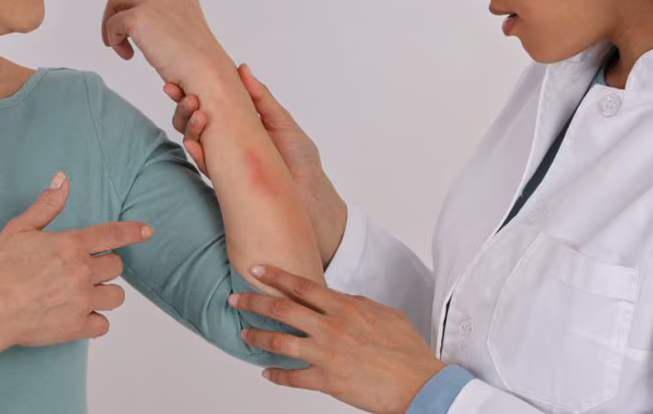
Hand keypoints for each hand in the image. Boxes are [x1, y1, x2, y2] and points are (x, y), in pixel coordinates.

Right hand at [0, 172, 152, 348]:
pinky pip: (103, 324)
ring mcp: (82, 300)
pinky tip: (79, 315)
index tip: (147, 231)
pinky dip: (94, 321)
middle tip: (83, 271)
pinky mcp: (76, 327)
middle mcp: (82, 272)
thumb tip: (63, 179)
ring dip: (105, 293)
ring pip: (116, 296)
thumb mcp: (19, 229)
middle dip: (104, 266)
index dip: (133, 232)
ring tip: (85, 293)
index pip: (113, 234)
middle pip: (116, 266)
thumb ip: (46, 205)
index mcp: (71, 245)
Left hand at [100, 0, 233, 91]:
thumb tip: (150, 30)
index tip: (137, 31)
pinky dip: (114, 40)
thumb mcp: (185, 33)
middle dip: (119, 13)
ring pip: (116, 2)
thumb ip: (168, 23)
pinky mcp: (138, 17)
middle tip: (119, 38)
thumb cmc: (200, 63)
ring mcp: (152, 2)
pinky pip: (112, 24)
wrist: (206, 72)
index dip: (137, 10)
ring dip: (112, 24)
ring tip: (118, 45)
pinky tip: (128, 55)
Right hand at [164, 64, 347, 265]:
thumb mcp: (281, 122)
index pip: (210, 105)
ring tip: (196, 111)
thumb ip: (260, 98)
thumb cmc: (301, 161)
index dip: (193, 92)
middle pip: (195, 121)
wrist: (310, 199)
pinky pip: (205, 165)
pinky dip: (197, 152)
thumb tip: (241, 68)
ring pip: (195, 141)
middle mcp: (227, 143)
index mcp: (239, 125)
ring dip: (189, 125)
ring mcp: (224, 162)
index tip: (180, 80)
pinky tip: (193, 142)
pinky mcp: (225, 182)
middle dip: (183, 106)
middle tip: (180, 92)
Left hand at [229, 265, 445, 413]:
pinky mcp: (327, 380)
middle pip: (282, 309)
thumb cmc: (407, 350)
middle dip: (253, 302)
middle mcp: (331, 327)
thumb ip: (359, 304)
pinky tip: (267, 372)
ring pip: (279, 342)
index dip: (275, 276)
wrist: (418, 383)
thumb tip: (341, 299)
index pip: (302, 286)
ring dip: (257, 337)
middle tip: (234, 299)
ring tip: (243, 333)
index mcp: (345, 307)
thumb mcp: (385, 314)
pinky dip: (276, 375)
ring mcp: (326, 354)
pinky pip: (292, 377)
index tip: (257, 269)